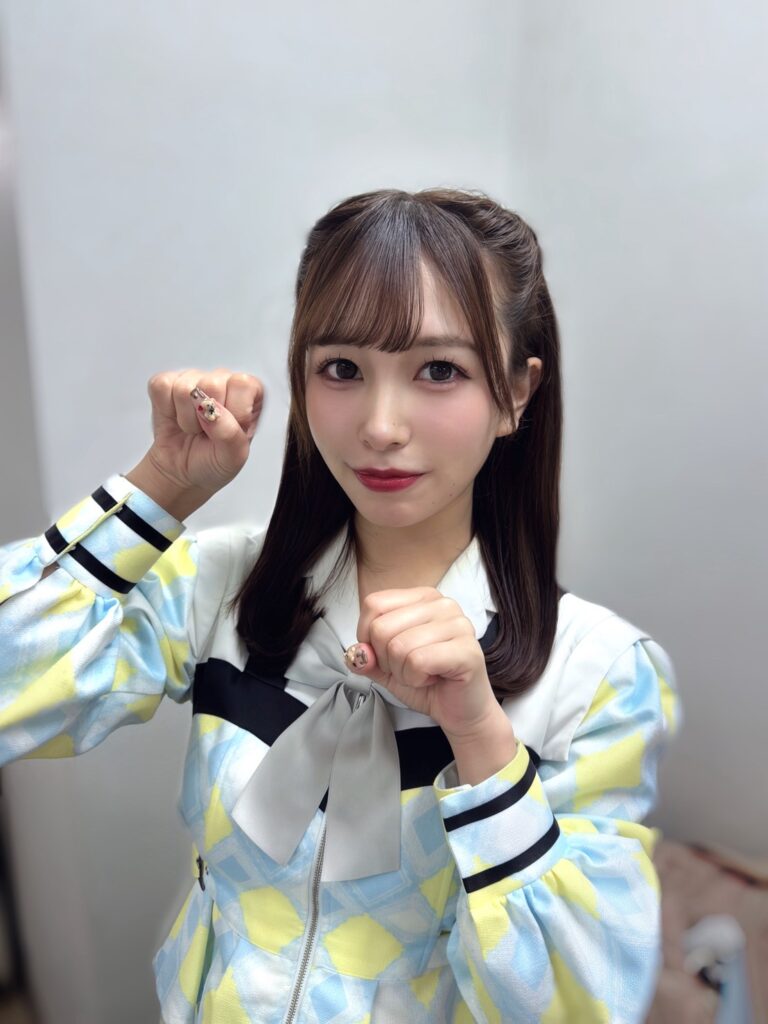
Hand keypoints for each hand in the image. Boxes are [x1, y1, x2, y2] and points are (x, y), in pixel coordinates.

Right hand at [128, 368, 264, 513]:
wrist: (182, 471)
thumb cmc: (213, 460)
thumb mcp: (232, 457)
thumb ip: (230, 434)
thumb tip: (213, 411)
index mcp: (248, 391)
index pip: (242, 384)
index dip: (233, 411)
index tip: (228, 430)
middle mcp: (223, 379)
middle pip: (212, 383)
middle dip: (206, 418)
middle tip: (207, 431)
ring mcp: (193, 377)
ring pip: (184, 388)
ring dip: (186, 419)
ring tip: (193, 428)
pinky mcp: (167, 382)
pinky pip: (161, 386)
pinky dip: (166, 409)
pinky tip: (175, 417)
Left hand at [348, 587, 501, 742]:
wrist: (460, 711)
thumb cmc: (427, 682)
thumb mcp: (385, 666)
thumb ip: (366, 656)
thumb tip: (356, 653)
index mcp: (422, 598)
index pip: (373, 604)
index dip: (368, 636)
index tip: (388, 653)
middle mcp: (442, 604)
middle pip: (382, 627)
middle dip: (387, 660)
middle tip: (410, 668)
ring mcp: (458, 624)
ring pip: (399, 646)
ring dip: (403, 672)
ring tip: (423, 674)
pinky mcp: (467, 649)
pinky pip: (418, 661)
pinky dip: (416, 679)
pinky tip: (433, 678)